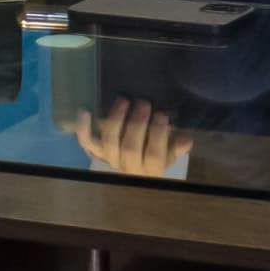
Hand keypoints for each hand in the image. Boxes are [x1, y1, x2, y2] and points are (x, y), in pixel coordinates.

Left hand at [67, 96, 191, 179]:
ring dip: (115, 120)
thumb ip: (177, 146)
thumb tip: (186, 139)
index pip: (154, 156)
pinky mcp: (97, 152)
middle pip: (130, 148)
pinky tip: (85, 111)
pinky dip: (83, 128)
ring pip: (109, 143)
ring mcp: (111, 159)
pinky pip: (87, 143)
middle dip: (137, 124)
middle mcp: (129, 168)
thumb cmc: (155, 155)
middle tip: (144, 103)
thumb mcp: (171, 153)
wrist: (134, 168)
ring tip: (123, 100)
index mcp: (151, 170)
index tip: (162, 114)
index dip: (158, 135)